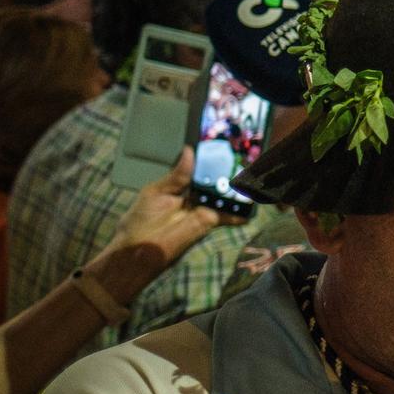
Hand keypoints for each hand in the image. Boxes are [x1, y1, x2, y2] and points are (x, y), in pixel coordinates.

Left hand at [86, 150, 243, 307]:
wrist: (140, 251)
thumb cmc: (141, 220)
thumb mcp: (156, 191)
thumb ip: (178, 174)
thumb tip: (190, 150)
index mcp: (179, 185)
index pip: (200, 168)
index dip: (211, 157)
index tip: (226, 142)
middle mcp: (194, 195)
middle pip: (215, 179)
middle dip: (229, 169)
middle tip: (246, 153)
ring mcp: (203, 208)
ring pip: (224, 194)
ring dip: (237, 186)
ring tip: (253, 170)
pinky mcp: (209, 221)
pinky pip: (228, 214)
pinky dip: (240, 210)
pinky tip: (252, 199)